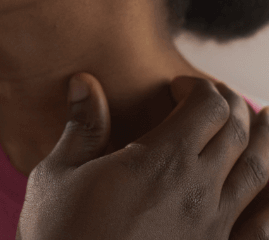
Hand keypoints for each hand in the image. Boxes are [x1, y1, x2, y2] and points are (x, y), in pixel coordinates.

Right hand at [16, 74, 268, 239]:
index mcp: (160, 162)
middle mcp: (198, 192)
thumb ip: (82, 126)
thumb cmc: (61, 235)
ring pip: (260, 173)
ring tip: (263, 123)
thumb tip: (83, 81)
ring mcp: (215, 230)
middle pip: (238, 132)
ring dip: (265, 140)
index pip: (207, 107)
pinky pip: (264, 226)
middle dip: (232, 105)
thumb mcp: (59, 174)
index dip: (199, 86)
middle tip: (214, 98)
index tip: (176, 87)